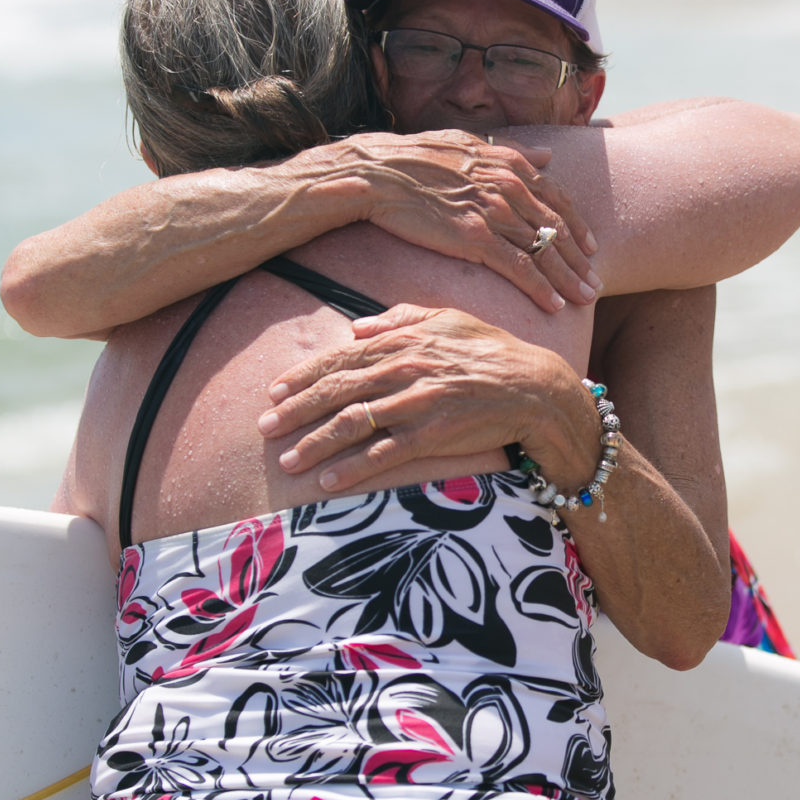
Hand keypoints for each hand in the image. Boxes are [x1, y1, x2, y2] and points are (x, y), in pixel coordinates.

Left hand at [257, 304, 599, 493]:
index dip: (304, 375)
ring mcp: (416, 404)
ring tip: (288, 461)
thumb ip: (400, 319)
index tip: (274, 390)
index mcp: (403, 341)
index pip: (341, 358)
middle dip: (295, 411)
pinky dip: (352, 468)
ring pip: (351, 425)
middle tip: (265, 428)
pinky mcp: (432, 435)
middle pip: (336, 392)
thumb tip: (357, 327)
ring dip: (314, 444)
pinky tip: (328, 481)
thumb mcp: (448, 320)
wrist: (535, 388)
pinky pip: (383, 455)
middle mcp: (403, 370)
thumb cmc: (492, 352)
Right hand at [342, 130, 599, 312]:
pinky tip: (554, 306)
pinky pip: (519, 268)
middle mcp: (510, 187)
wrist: (379, 173)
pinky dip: (540, 288)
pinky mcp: (476, 238)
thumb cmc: (417, 157)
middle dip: (580, 261)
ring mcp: (495, 213)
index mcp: (511, 163)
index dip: (577, 227)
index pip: (558, 199)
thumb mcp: (472, 143)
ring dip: (569, 279)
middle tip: (596, 284)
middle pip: (557, 230)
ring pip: (545, 252)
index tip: (590, 249)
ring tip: (586, 299)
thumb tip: (550, 154)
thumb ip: (515, 152)